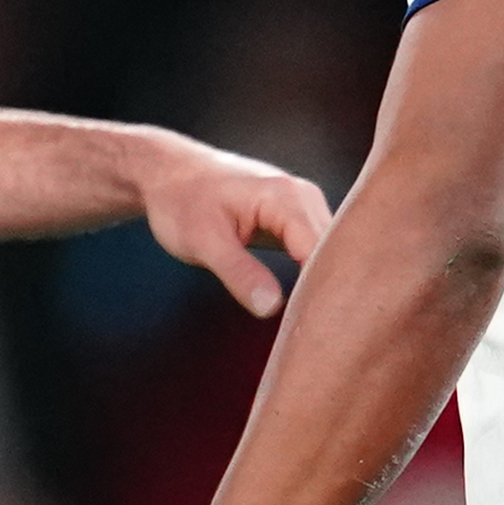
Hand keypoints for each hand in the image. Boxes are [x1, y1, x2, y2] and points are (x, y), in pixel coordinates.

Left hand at [139, 135, 332, 316]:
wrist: (168, 173)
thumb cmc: (181, 201)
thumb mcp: (203, 241)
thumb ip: (239, 273)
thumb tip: (272, 308)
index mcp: (288, 198)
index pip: (323, 253)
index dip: (323, 292)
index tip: (319, 327)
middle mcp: (305, 197)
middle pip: (335, 254)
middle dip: (329, 291)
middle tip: (319, 332)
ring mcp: (303, 205)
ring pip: (330, 253)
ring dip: (323, 285)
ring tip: (315, 321)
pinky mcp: (295, 218)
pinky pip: (316, 250)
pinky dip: (313, 276)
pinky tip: (305, 302)